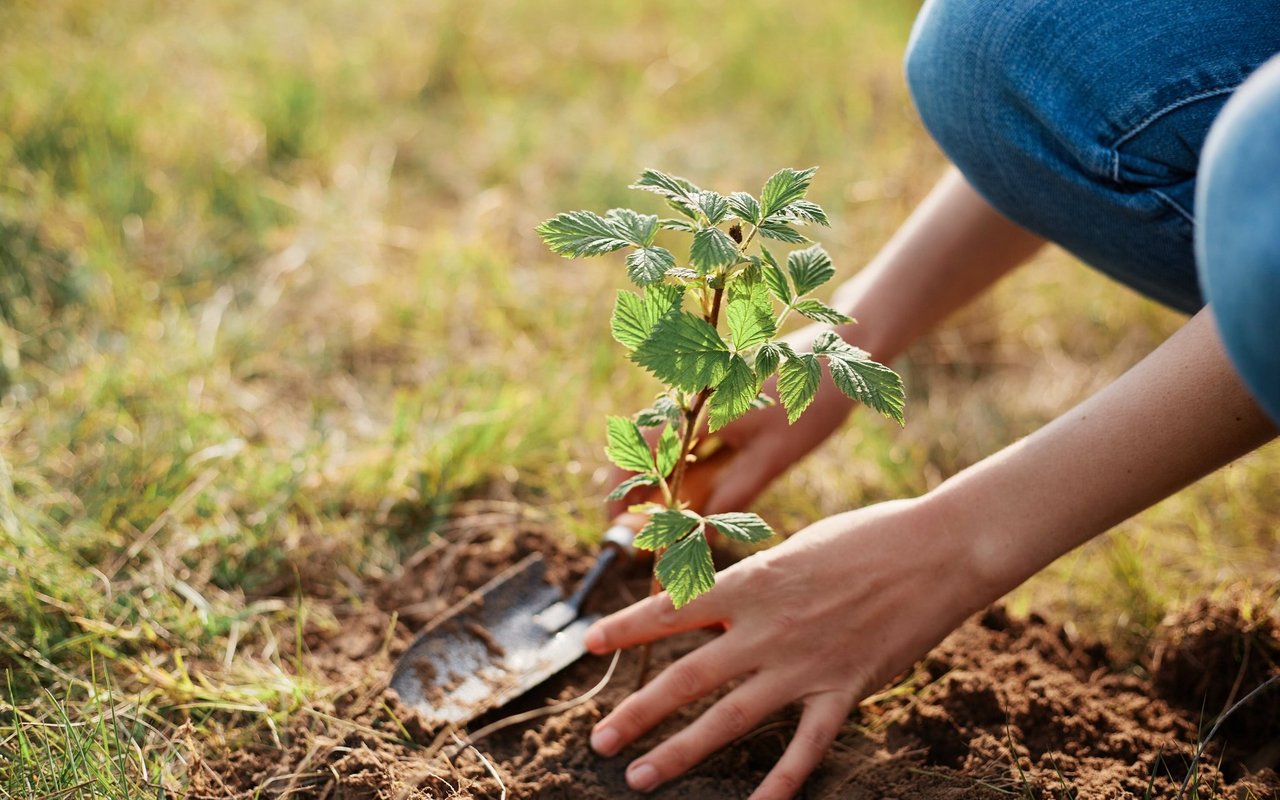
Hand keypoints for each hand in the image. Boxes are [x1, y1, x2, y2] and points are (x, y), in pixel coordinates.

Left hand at [583, 497, 987, 798]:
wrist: (938, 550)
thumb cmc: (867, 537)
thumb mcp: (795, 549)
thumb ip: (755, 584)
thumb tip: (716, 601)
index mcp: (752, 582)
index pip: (672, 609)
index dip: (626, 627)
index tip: (589, 643)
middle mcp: (767, 628)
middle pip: (686, 676)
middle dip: (637, 711)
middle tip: (597, 740)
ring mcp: (804, 664)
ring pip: (729, 718)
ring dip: (680, 751)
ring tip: (640, 776)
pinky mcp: (845, 690)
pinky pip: (805, 747)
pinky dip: (780, 782)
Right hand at [605, 322, 855, 519]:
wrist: (845, 350)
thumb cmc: (813, 400)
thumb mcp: (774, 456)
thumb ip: (733, 494)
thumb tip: (700, 535)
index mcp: (698, 406)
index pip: (639, 448)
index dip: (623, 488)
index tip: (620, 524)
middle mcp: (692, 395)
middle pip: (647, 448)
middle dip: (643, 492)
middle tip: (651, 533)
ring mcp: (705, 393)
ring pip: (669, 443)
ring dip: (665, 480)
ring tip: (678, 521)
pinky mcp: (721, 393)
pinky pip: (691, 434)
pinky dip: (687, 464)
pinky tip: (705, 490)